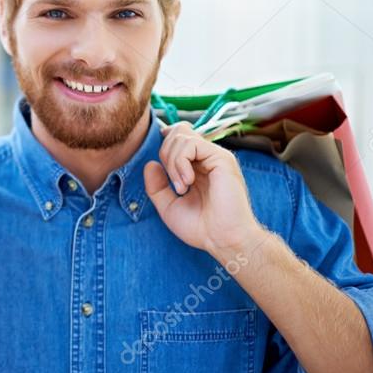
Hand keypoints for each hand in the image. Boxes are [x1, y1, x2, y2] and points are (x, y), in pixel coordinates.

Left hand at [143, 122, 264, 261]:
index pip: (178, 137)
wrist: (223, 239)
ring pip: (181, 137)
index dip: (165, 143)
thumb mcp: (168, 206)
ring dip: (172, 162)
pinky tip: (186, 182)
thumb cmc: (200, 227)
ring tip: (181, 187)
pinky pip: (191, 145)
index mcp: (196, 167)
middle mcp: (206, 159)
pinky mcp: (222, 158)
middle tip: (173, 183)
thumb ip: (156, 185)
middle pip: (177, 132)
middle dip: (165, 154)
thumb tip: (150, 163)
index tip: (161, 166)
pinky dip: (181, 162)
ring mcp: (215, 157)